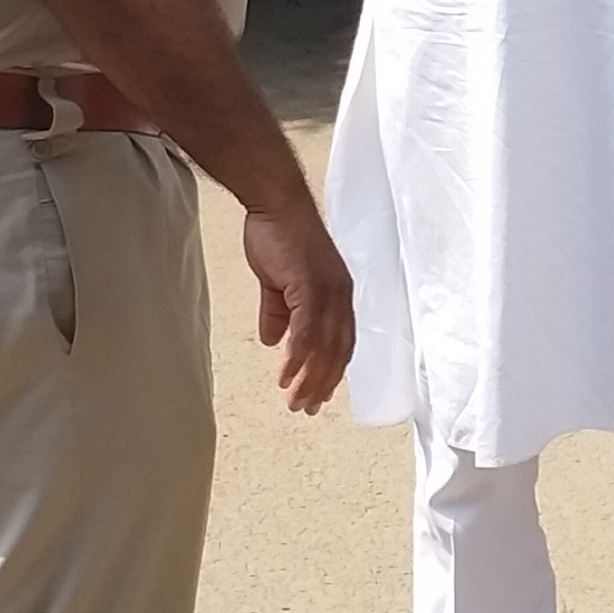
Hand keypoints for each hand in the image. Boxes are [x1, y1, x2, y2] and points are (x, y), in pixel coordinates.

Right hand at [243, 205, 357, 413]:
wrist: (275, 204)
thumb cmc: (277, 235)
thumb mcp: (277, 281)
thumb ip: (278, 312)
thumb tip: (272, 340)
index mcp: (338, 294)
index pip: (341, 342)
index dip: (331, 371)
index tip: (319, 395)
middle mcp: (341, 296)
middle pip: (338, 351)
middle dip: (323, 384)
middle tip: (307, 408)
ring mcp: (329, 292)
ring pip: (324, 347)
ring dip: (310, 378)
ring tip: (296, 401)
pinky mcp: (312, 287)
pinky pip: (308, 331)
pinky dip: (299, 357)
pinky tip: (288, 375)